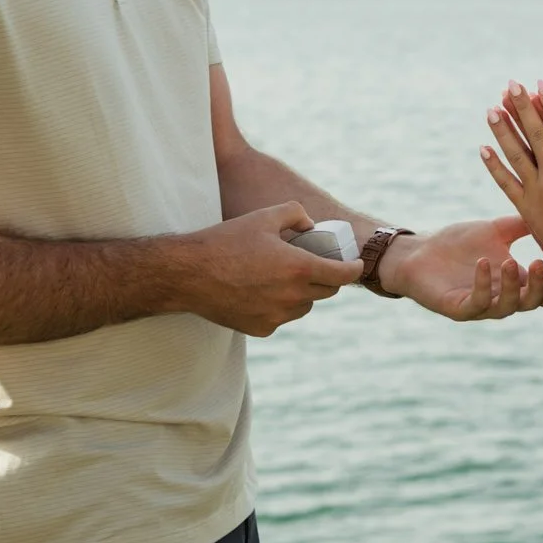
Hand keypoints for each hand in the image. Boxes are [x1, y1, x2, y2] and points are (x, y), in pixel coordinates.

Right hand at [173, 202, 364, 336]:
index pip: (342, 275)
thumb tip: (310, 226)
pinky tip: (262, 291)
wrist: (188, 274)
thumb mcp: (263, 216)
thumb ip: (294, 213)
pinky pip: (282, 317)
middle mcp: (292, 297)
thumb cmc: (225, 241)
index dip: (353, 269)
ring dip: (303, 294)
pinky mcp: (262, 329)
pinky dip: (280, 306)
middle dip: (327, 278)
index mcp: (298, 268)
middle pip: (327, 292)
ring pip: (305, 307)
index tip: (354, 264)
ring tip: (285, 277)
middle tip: (317, 265)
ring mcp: (277, 316)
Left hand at [377, 217, 542, 320]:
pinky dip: (482, 285)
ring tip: (508, 261)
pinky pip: (477, 302)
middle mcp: (502, 298)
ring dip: (511, 286)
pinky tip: (482, 264)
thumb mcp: (496, 230)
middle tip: (539, 263)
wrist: (419, 252)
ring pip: (506, 307)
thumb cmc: (458, 243)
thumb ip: (523, 224)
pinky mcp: (459, 308)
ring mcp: (482, 306)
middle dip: (538, 286)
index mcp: (515, 282)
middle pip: (530, 303)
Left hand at [481, 81, 542, 270]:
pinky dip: (494, 165)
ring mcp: (535, 191)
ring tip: (492, 109)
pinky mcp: (524, 206)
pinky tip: (484, 148)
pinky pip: (505, 182)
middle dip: (522, 108)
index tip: (541, 84)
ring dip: (503, 130)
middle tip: (511, 85)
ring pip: (516, 154)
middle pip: (535, 135)